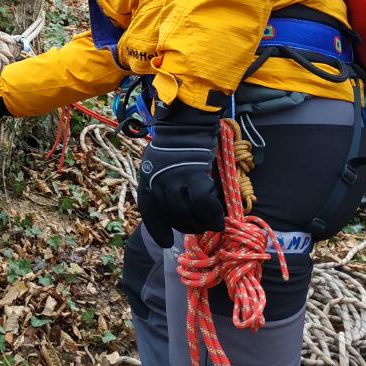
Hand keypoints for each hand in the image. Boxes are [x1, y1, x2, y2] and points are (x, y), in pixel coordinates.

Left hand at [137, 102, 225, 247]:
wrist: (187, 123)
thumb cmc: (176, 143)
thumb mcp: (159, 164)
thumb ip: (163, 184)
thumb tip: (174, 209)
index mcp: (147, 179)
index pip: (149, 211)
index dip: (157, 229)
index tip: (165, 243)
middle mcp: (158, 182)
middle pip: (171, 216)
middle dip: (185, 226)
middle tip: (197, 228)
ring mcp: (175, 180)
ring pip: (187, 214)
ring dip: (200, 223)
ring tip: (209, 224)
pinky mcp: (194, 176)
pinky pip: (203, 204)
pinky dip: (212, 214)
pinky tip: (218, 219)